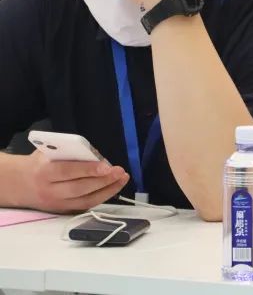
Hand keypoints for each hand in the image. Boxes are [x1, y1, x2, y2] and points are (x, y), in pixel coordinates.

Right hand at [14, 151, 128, 212]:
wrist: (19, 184)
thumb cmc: (39, 163)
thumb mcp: (48, 152)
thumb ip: (68, 153)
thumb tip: (95, 155)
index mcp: (43, 172)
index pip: (67, 171)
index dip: (88, 170)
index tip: (107, 166)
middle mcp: (49, 191)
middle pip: (79, 188)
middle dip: (103, 181)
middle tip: (120, 172)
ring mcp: (56, 204)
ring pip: (85, 200)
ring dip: (108, 190)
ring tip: (122, 178)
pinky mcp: (63, 211)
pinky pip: (86, 206)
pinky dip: (102, 197)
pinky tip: (114, 187)